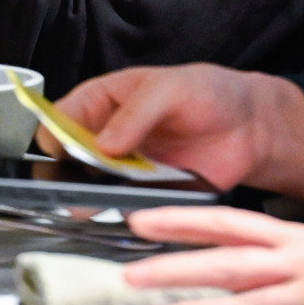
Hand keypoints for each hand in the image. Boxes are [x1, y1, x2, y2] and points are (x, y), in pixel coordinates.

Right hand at [44, 65, 303, 200]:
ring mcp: (124, 169)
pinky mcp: (145, 194)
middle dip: (66, 176)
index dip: (54, 138)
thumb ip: (135, 113)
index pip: (60, 119)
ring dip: (90, 200)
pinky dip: (122, 215)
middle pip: (68, 161)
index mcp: (103, 101)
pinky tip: (131, 213)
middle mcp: (107, 137)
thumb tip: (103, 144)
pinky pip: (123, 209)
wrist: (249, 127)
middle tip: (76, 186)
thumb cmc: (208, 93)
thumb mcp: (170, 89)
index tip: (61, 154)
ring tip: (100, 202)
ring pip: (90, 190)